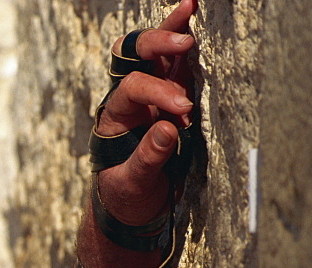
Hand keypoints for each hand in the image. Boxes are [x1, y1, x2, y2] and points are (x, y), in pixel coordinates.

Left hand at [97, 0, 196, 225]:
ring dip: (170, 30)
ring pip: (153, 53)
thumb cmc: (125, 195)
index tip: (184, 111)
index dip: (159, 94)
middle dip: (157, 44)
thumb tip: (169, 129)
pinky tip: (198, 25)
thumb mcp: (131, 185)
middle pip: (133, 57)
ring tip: (190, 6)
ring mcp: (149, 95)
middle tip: (186, 42)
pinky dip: (187, 47)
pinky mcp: (170, 98)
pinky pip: (177, 66)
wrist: (128, 204)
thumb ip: (147, 158)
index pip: (133, 89)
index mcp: (113, 117)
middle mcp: (128, 99)